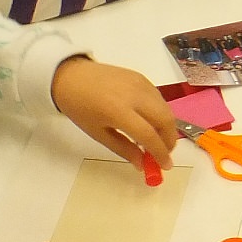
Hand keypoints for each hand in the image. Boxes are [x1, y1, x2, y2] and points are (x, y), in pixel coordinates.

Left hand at [51, 56, 177, 173]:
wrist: (70, 76)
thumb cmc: (80, 108)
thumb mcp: (98, 134)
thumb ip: (123, 149)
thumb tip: (142, 164)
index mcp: (118, 111)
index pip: (149, 135)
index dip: (160, 153)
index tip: (165, 166)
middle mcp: (134, 95)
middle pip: (165, 120)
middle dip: (170, 140)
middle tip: (164, 153)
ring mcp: (140, 83)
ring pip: (166, 108)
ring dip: (167, 127)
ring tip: (157, 139)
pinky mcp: (142, 77)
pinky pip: (159, 98)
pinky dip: (161, 113)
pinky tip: (151, 122)